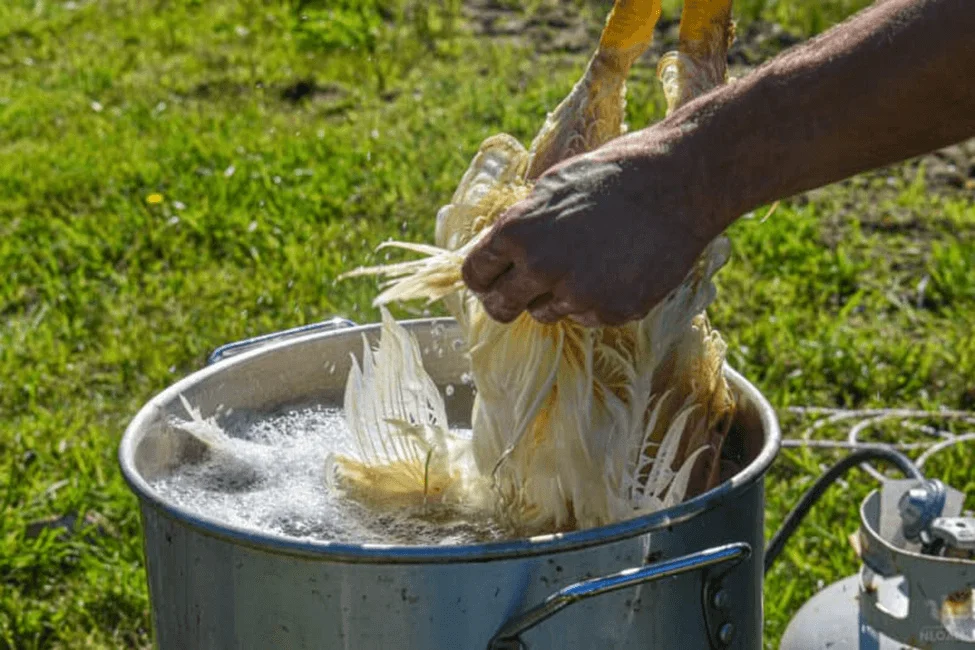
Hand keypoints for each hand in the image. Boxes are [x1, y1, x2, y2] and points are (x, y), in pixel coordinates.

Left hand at [461, 133, 726, 326]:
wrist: (677, 183)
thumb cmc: (612, 175)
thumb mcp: (550, 187)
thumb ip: (521, 224)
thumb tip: (498, 252)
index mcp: (517, 232)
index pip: (475, 274)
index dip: (483, 277)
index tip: (491, 279)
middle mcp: (540, 267)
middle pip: (499, 308)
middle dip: (507, 300)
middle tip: (521, 291)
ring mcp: (577, 294)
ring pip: (545, 313)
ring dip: (555, 296)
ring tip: (588, 261)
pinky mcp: (612, 311)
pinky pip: (586, 317)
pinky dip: (595, 300)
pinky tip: (617, 268)